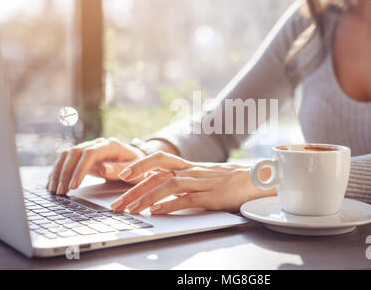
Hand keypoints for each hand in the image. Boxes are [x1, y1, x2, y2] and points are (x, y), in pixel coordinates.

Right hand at [46, 138, 177, 194]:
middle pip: (74, 152)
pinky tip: (52, 185)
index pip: (90, 153)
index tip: (74, 186)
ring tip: (54, 191)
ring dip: (58, 172)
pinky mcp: (83, 156)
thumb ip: (121, 169)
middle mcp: (98, 144)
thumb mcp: (136, 170)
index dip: (80, 169)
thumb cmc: (139, 167)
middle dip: (65, 172)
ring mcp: (89, 148)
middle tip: (61, 192)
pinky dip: (58, 172)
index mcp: (111, 146)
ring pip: (67, 155)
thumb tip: (103, 168)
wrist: (139, 160)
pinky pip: (66, 160)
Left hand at [110, 151, 275, 214]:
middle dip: (134, 186)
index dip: (139, 164)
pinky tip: (156, 212)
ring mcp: (201, 182)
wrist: (254, 179)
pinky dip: (169, 205)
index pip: (159, 159)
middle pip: (158, 172)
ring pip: (168, 184)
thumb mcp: (200, 177)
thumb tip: (156, 186)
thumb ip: (180, 180)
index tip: (121, 175)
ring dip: (146, 197)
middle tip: (117, 203)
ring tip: (131, 210)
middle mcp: (192, 171)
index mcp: (188, 166)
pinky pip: (187, 199)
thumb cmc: (226, 180)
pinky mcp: (211, 196)